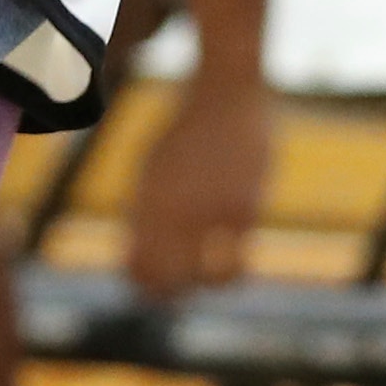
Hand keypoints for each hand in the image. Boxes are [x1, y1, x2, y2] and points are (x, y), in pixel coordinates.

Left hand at [124, 60, 272, 296]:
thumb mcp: (151, 169)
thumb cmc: (184, 133)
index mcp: (146, 201)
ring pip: (213, 279)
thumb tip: (138, 260)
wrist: (225, 92)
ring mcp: (212, 211)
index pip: (140, 267)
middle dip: (172, 294)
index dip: (143, 285)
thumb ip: (144, 213)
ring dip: (209, 286)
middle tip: (175, 292)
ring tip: (207, 278)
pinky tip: (230, 256)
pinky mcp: (247, 208)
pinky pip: (240, 256)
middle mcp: (176, 211)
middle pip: (173, 281)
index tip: (147, 287)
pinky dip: (233, 264)